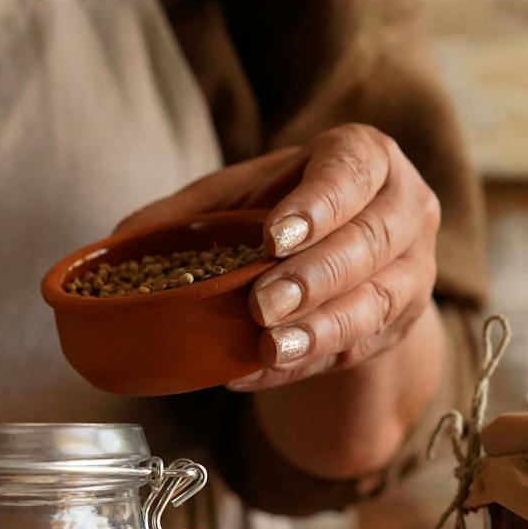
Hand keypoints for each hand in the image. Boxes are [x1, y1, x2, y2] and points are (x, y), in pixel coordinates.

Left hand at [116, 125, 440, 390]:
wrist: (334, 260)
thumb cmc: (279, 213)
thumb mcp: (234, 200)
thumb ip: (182, 216)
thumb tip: (115, 245)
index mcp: (364, 156)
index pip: (352, 170)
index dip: (319, 203)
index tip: (275, 236)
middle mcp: (404, 208)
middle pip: (370, 242)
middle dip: (314, 277)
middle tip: (262, 304)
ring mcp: (412, 270)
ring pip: (376, 302)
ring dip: (319, 330)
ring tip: (269, 347)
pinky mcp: (400, 325)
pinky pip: (356, 349)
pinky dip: (303, 365)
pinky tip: (258, 371)